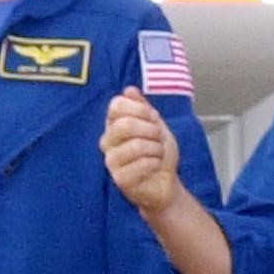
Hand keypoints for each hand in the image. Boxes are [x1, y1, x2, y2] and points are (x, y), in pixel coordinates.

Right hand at [102, 89, 182, 215]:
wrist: (165, 183)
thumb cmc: (158, 155)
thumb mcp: (156, 126)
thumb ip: (143, 108)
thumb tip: (130, 90)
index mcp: (114, 125)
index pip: (117, 105)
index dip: (141, 109)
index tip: (153, 119)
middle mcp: (108, 141)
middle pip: (126, 125)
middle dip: (152, 130)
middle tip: (158, 139)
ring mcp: (111, 161)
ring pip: (136, 145)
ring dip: (156, 149)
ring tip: (157, 154)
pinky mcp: (119, 179)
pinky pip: (141, 164)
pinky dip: (156, 163)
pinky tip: (155, 167)